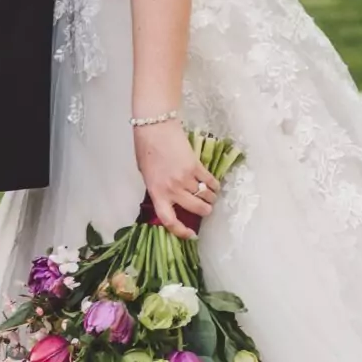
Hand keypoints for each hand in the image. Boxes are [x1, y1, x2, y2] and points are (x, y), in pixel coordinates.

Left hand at [134, 118, 218, 235]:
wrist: (155, 127)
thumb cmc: (146, 149)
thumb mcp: (146, 174)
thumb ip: (158, 188)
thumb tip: (171, 197)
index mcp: (156, 192)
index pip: (168, 220)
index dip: (180, 231)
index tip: (190, 234)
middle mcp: (172, 188)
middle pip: (194, 208)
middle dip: (204, 212)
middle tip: (206, 210)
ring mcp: (185, 177)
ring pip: (204, 195)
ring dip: (210, 198)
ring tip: (211, 197)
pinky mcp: (195, 165)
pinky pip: (209, 181)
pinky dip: (215, 185)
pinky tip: (215, 186)